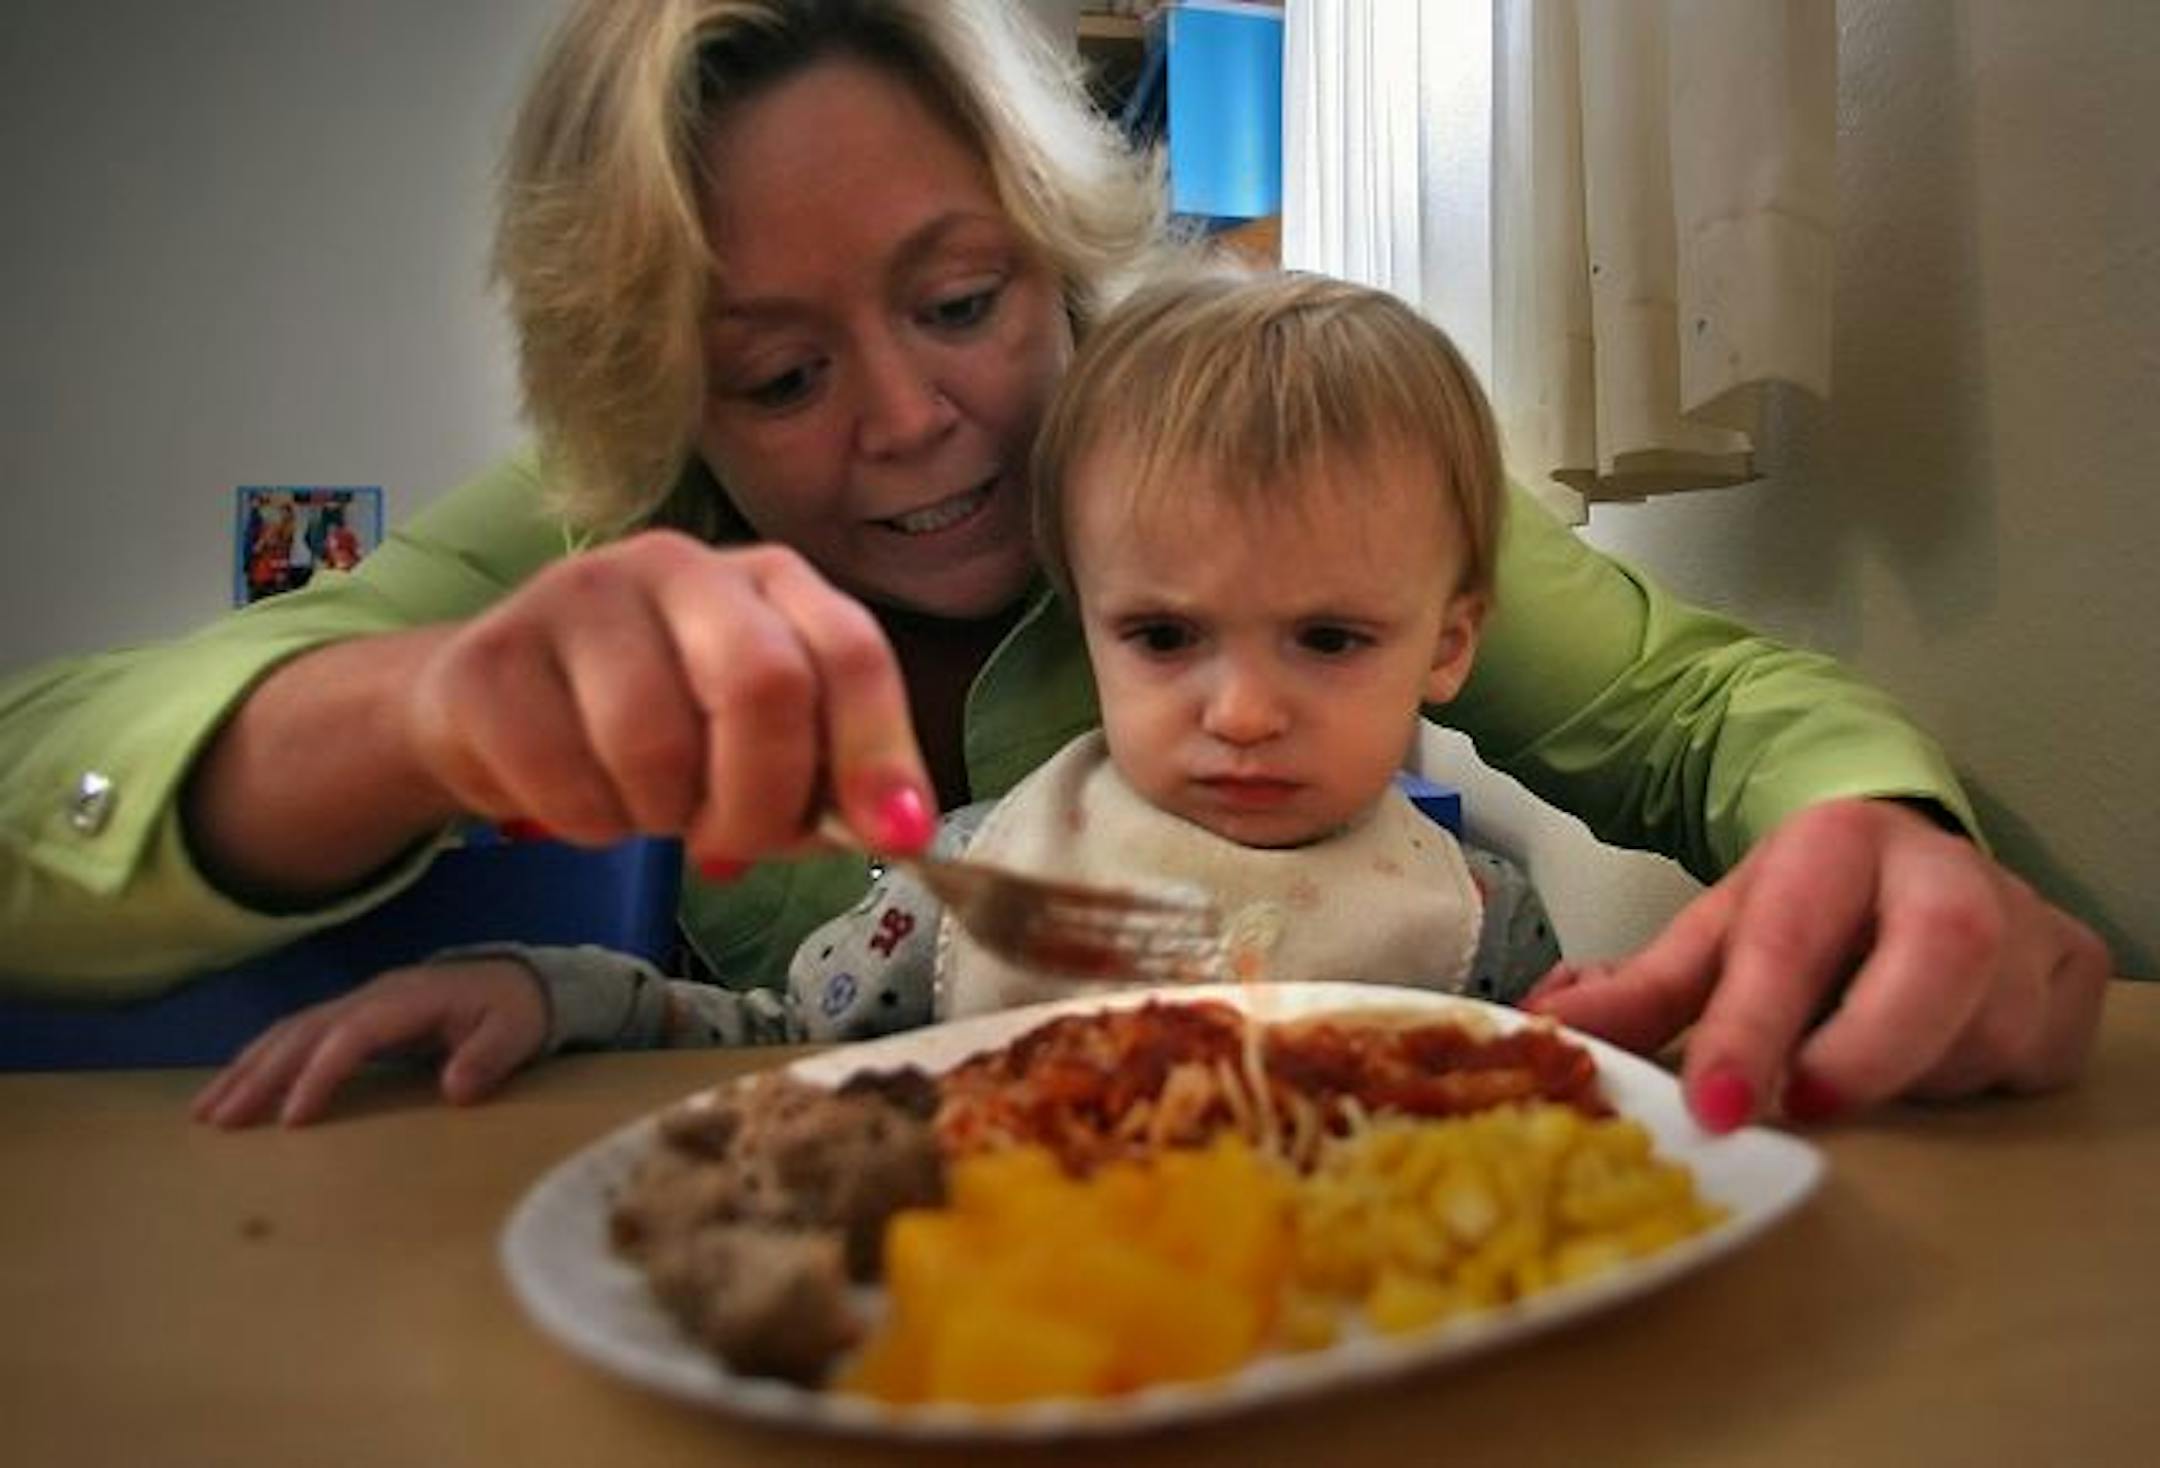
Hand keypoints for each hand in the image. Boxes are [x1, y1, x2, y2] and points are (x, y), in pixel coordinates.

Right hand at [190, 960, 549, 1126]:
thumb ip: (488, 1058)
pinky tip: (234, 1087)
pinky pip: (297, 1034)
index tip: (292, 1119)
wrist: (519, 980)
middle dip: (259, 1075)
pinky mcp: (353, 1015)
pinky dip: (260, 1059)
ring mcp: (359, 1002)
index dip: (320, 1073)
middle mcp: (373, 996)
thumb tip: (456, 1090)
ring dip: (246, 1069)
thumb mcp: (515, 1032)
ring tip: (206, 1112)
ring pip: (290, 1031)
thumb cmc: (515, 1011)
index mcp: (409, 1000)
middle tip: (218, 1121)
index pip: (352, 1035)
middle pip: (305, 1031)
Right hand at [403, 533, 936, 869]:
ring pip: (653, 743)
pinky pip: (564, 776)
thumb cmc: (655, 725)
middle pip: (761, 684)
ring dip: (660, 817)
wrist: (493, 707)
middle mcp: (680, 566)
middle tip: (732, 843)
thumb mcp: (757, 748)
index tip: (894, 838)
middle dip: (761, 799)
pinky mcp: (494, 654)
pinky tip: (579, 799)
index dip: (878, 750)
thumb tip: (897, 829)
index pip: (848, 649)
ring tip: (644, 806)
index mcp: (768, 582)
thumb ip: (831, 781)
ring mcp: (580, 596)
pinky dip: (585, 822)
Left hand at [1522, 799, 2111, 1130]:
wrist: (1904, 856)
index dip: (1752, 1029)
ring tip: (1862, 1053)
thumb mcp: (1717, 934)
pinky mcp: (2076, 972)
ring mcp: (2025, 919)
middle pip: (1937, 964)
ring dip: (1910, 1077)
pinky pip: (2034, 1063)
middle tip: (1808, 1104)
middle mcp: (1943, 869)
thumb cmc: (1806, 908)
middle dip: (1870, 1051)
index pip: (1790, 940)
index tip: (1718, 1107)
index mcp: (1834, 845)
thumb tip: (1552, 1029)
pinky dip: (1977, 1081)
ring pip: (1984, 1036)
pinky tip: (1935, 1051)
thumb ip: (1641, 990)